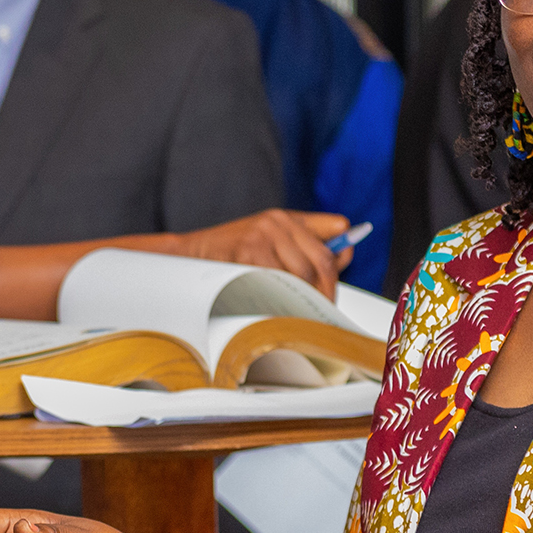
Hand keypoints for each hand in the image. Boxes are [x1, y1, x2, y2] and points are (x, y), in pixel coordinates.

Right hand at [173, 210, 347, 295]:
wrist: (188, 254)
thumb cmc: (231, 253)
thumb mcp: (269, 241)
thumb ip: (305, 245)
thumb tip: (343, 257)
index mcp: (285, 218)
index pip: (333, 231)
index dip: (340, 259)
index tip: (338, 281)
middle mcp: (276, 222)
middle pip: (320, 260)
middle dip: (326, 290)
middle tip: (323, 312)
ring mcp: (261, 236)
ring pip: (301, 275)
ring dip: (304, 298)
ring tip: (299, 313)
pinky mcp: (248, 253)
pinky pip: (279, 283)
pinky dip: (283, 299)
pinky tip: (278, 308)